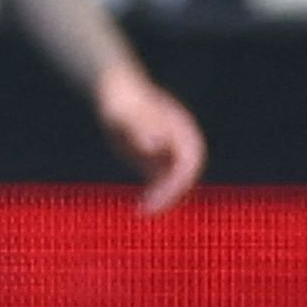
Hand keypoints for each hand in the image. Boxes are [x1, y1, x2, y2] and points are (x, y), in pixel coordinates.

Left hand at [96, 63, 205, 213]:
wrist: (117, 95)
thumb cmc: (124, 103)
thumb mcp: (129, 114)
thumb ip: (142, 127)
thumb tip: (155, 144)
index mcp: (183, 133)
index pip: (188, 165)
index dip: (177, 184)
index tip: (159, 198)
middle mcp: (182, 145)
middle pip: (184, 177)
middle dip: (170, 196)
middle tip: (147, 210)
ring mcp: (172, 153)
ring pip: (175, 183)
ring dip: (163, 200)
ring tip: (142, 211)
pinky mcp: (159, 161)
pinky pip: (163, 182)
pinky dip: (155, 195)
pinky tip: (141, 207)